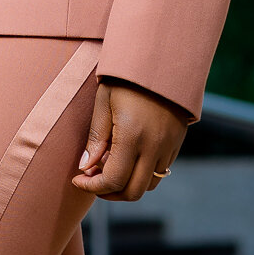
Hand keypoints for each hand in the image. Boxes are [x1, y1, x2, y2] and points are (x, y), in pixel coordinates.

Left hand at [72, 79, 186, 200]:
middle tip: (92, 180)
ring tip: (109, 167)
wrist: (163, 61)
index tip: (77, 180)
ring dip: (127, 185)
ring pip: (149, 185)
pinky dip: (142, 174)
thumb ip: (96, 138)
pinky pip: (160, 171)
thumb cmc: (127, 79)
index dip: (91, 187)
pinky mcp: (176, 144)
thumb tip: (85, 168)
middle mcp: (154, 147)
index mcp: (132, 136)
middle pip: (133, 192)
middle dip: (109, 193)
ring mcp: (168, 147)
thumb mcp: (104, 102)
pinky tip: (128, 158)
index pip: (112, 180)